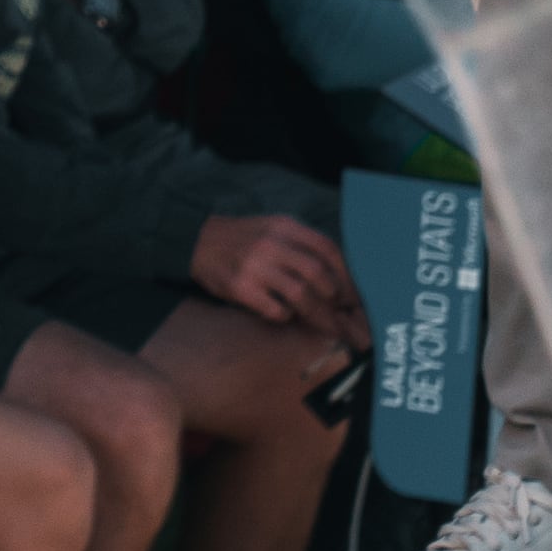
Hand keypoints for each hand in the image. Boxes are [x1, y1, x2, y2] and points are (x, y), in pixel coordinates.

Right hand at [194, 212, 363, 343]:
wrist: (198, 242)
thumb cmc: (244, 239)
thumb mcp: (274, 229)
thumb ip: (303, 246)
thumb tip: (340, 278)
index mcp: (284, 226)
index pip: (327, 249)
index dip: (346, 275)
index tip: (354, 295)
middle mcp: (271, 243)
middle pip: (318, 274)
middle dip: (335, 298)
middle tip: (341, 312)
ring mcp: (255, 265)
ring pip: (301, 295)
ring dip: (318, 314)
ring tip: (324, 324)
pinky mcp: (241, 288)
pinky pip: (276, 309)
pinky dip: (286, 316)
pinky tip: (284, 313)